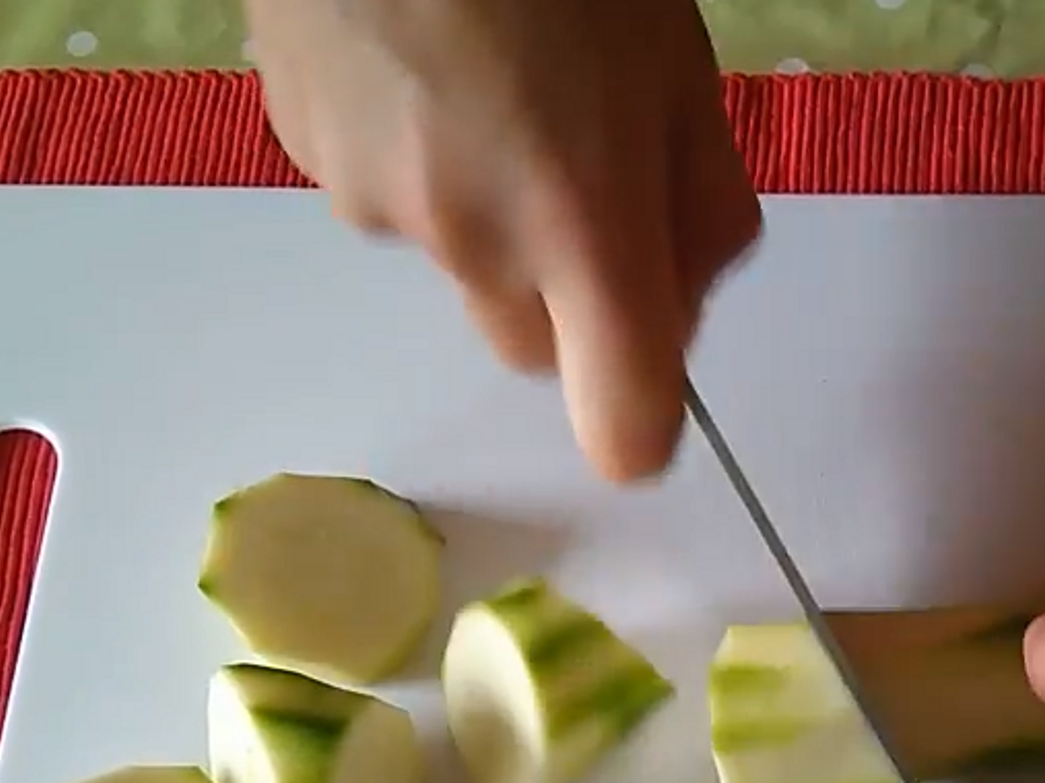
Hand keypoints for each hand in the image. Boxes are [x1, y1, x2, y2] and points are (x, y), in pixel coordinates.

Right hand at [243, 0, 760, 481]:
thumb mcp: (682, 70)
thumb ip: (702, 212)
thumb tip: (682, 303)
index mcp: (584, 223)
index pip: (622, 425)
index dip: (641, 425)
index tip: (649, 380)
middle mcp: (474, 243)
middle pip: (533, 349)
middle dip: (566, 297)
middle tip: (580, 175)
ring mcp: (377, 206)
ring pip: (457, 265)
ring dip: (487, 215)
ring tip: (490, 84)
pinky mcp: (311, 158)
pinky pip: (388, 201)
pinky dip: (417, 160)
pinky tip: (422, 63)